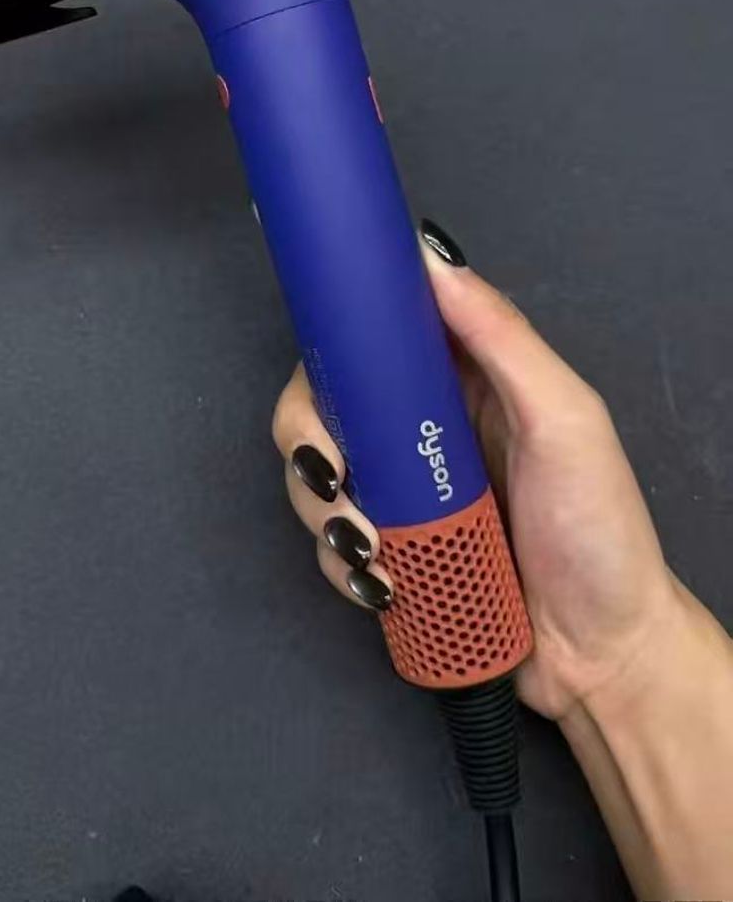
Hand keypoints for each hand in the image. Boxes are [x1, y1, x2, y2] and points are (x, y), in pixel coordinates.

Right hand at [271, 219, 681, 721]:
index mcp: (463, 379)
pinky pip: (332, 544)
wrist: (603, 656)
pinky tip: (378, 584)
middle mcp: (421, 427)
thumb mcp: (565, 419)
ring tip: (370, 548)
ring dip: (322, 511)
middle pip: (325, 406)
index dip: (335, 346)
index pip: (376, 336)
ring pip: (317, 476)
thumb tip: (430, 257)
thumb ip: (502, 337)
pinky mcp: (391, 551)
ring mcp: (401, 492)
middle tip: (335, 478)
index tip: (324, 376)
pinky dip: (340, 563)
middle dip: (310, 442)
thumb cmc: (598, 529)